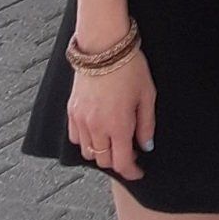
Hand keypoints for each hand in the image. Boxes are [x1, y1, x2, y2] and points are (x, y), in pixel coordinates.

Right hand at [67, 48, 156, 181]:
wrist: (103, 47)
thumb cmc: (130, 68)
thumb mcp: (147, 95)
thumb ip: (146, 124)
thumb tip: (146, 146)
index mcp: (118, 126)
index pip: (121, 162)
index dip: (131, 172)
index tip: (139, 172)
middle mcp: (96, 128)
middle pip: (104, 161)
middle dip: (118, 161)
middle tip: (129, 152)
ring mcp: (81, 120)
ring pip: (88, 152)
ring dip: (101, 152)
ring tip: (113, 140)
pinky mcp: (71, 111)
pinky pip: (75, 138)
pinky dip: (86, 141)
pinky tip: (98, 131)